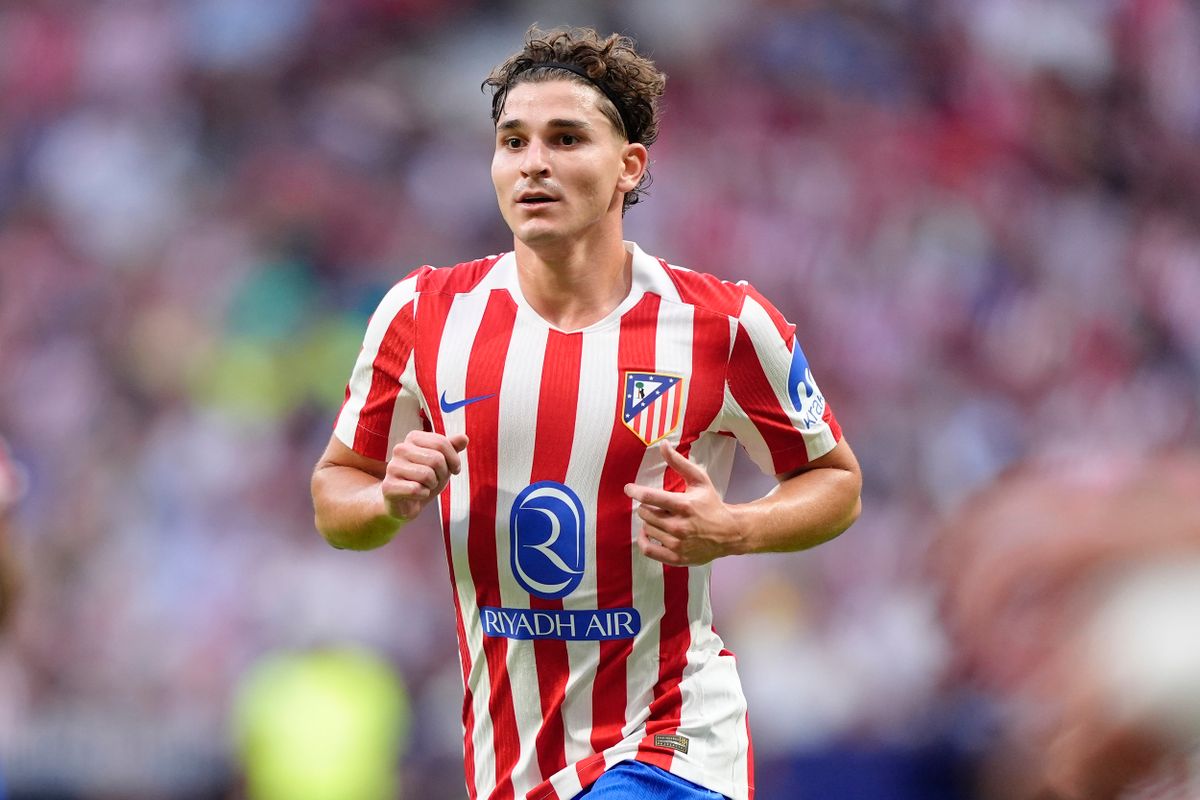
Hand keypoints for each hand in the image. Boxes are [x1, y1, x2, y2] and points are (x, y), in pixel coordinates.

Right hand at [382, 430, 467, 520]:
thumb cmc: (425, 479)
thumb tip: (464, 437)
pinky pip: (416, 490)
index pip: (442, 443)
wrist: (405, 502)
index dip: (454, 459)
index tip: (454, 469)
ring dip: (432, 485)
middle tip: (436, 480)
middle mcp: (400, 449)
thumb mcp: (443, 462)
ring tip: (425, 486)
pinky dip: (423, 495)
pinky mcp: (388, 486)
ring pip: (427, 475)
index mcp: (413, 438)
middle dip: (443, 474)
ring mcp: (392, 467)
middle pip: (436, 459)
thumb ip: (452, 448)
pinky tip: (416, 494)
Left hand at [624, 441, 743, 565]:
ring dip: (650, 522)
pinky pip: (648, 550)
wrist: (729, 533)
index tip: (628, 488)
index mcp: (685, 505)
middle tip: (657, 505)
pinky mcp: (676, 558)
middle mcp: (680, 526)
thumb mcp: (699, 480)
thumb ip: (679, 462)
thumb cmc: (711, 504)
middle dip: (647, 506)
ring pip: (647, 529)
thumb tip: (663, 444)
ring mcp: (678, 544)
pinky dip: (644, 541)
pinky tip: (648, 533)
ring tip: (662, 518)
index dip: (635, 491)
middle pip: (645, 513)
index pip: (651, 498)